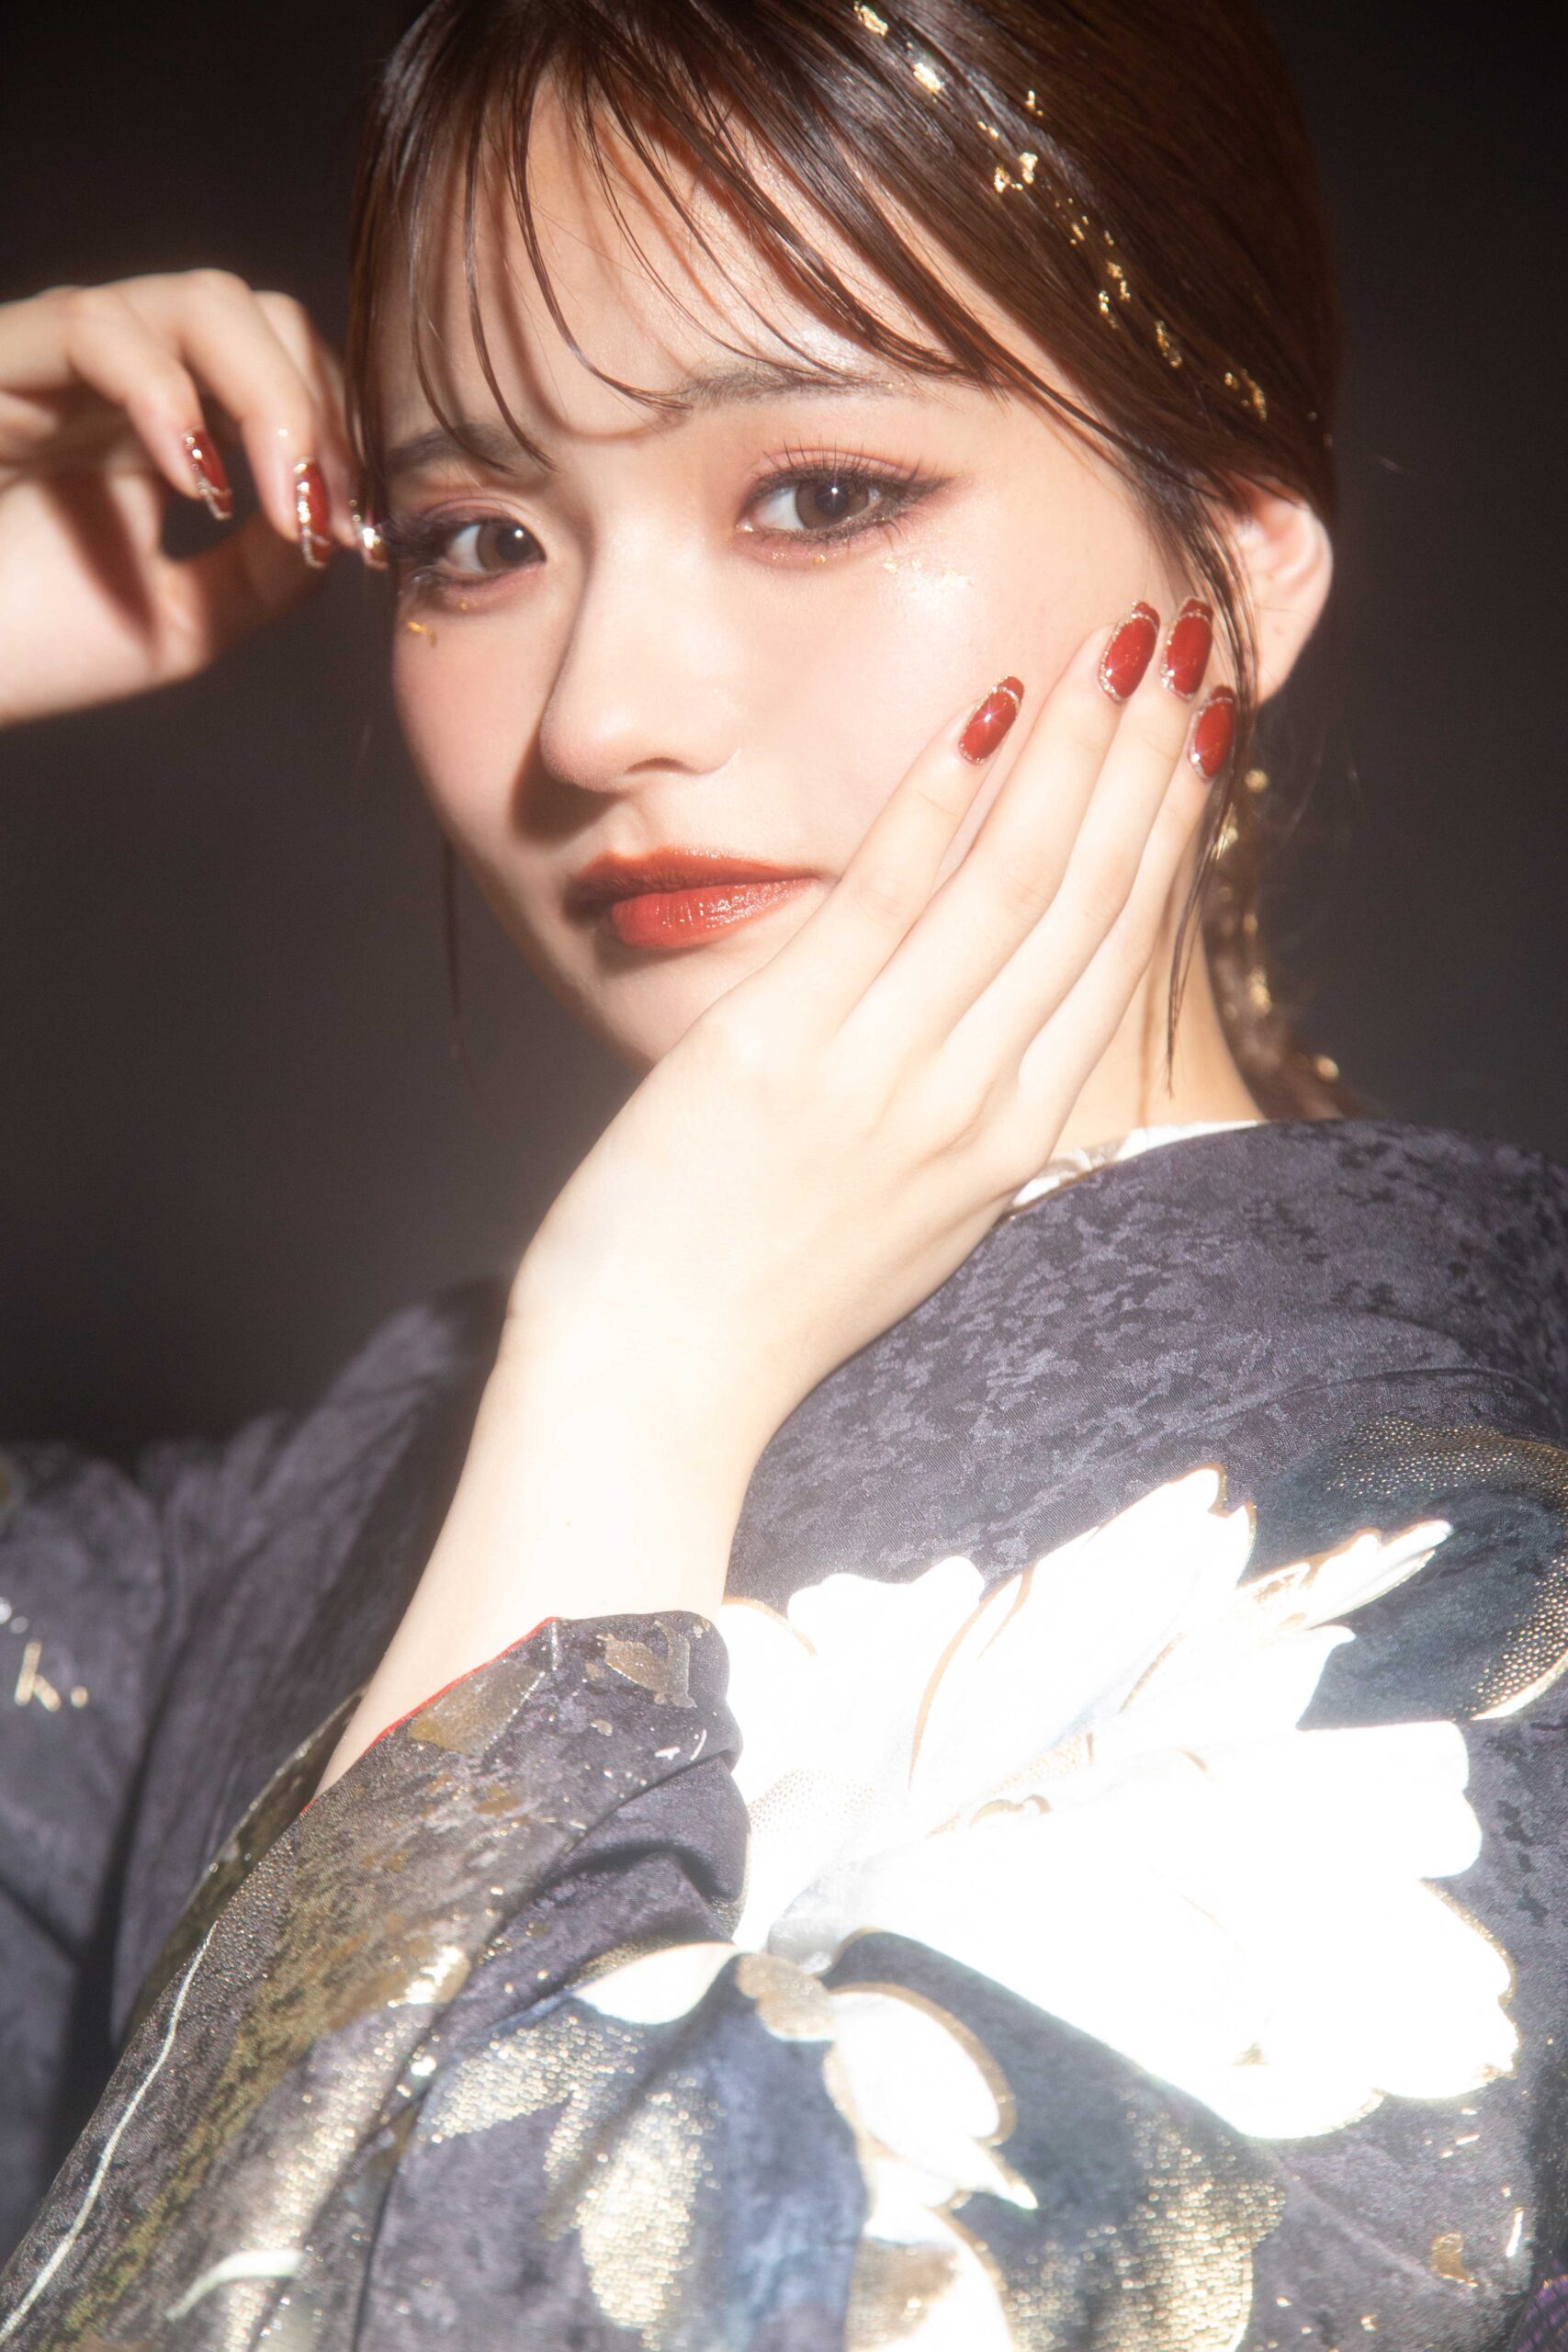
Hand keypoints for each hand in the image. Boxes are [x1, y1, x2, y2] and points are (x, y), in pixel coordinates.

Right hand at [0, 272, 357, 725]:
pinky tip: (195, 482)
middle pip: (259, 313)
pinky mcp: (1, 357)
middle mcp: (118, 372)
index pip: (284, 365)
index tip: (354, 529)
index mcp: (163, 423)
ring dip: (269, 402)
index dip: (339, 430)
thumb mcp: (189, 619)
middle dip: (318, 408)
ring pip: (202, 300)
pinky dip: (167, 396)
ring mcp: (60, 355)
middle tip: (323, 515)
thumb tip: (343, 515)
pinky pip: (99, 329)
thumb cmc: (28, 646)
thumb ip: (273, 568)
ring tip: (280, 504)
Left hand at [324, 607, 1225, 1781]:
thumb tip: (996, 1026)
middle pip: (1086, 901)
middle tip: (1178, 650)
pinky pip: (880, 898)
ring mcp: (882, 1075)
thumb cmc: (767, 1307)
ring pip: (1010, 883)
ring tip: (1111, 647)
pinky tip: (981, 716)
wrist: (658, 1387)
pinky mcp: (780, 1048)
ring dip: (1069, 752)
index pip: (1113, 958)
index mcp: (1010, 1146)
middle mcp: (971, 1104)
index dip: (1162, 835)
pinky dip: (935, 802)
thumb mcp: (910, 1220)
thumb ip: (963, 1119)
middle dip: (1142, 762)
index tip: (1195, 741)